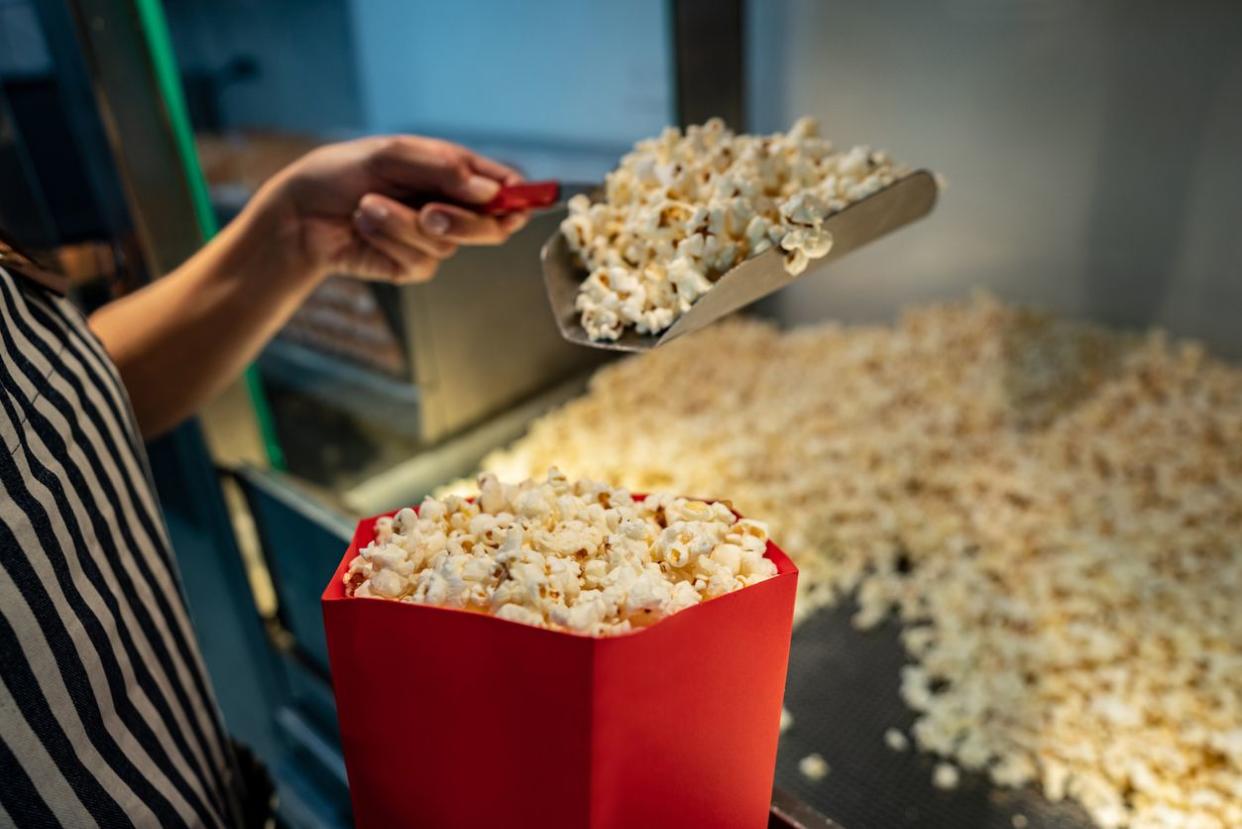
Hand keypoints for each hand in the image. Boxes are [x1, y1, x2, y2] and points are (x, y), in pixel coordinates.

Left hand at [258, 135, 529, 283]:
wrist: (299, 212)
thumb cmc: (342, 173)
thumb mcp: (391, 154)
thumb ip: (442, 167)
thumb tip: (490, 189)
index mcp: (454, 173)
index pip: (503, 186)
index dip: (519, 196)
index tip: (519, 202)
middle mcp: (450, 206)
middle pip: (492, 225)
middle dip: (463, 221)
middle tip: (430, 213)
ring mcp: (433, 239)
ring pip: (448, 243)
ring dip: (402, 224)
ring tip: (367, 207)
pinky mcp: (412, 266)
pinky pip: (420, 261)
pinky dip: (388, 239)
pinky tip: (364, 224)